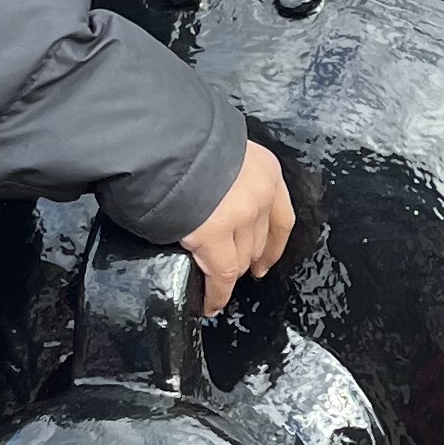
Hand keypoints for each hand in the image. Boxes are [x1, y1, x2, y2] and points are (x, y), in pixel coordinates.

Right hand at [182, 141, 294, 314]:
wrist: (161, 139)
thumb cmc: (180, 141)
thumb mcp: (220, 152)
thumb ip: (229, 176)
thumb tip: (219, 200)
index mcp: (266, 170)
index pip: (282, 217)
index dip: (275, 244)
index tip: (267, 261)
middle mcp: (261, 193)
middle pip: (259, 239)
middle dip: (249, 258)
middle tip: (234, 271)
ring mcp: (241, 216)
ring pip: (241, 259)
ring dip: (230, 275)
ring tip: (218, 288)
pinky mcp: (215, 235)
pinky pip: (222, 276)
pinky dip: (217, 295)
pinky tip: (209, 305)